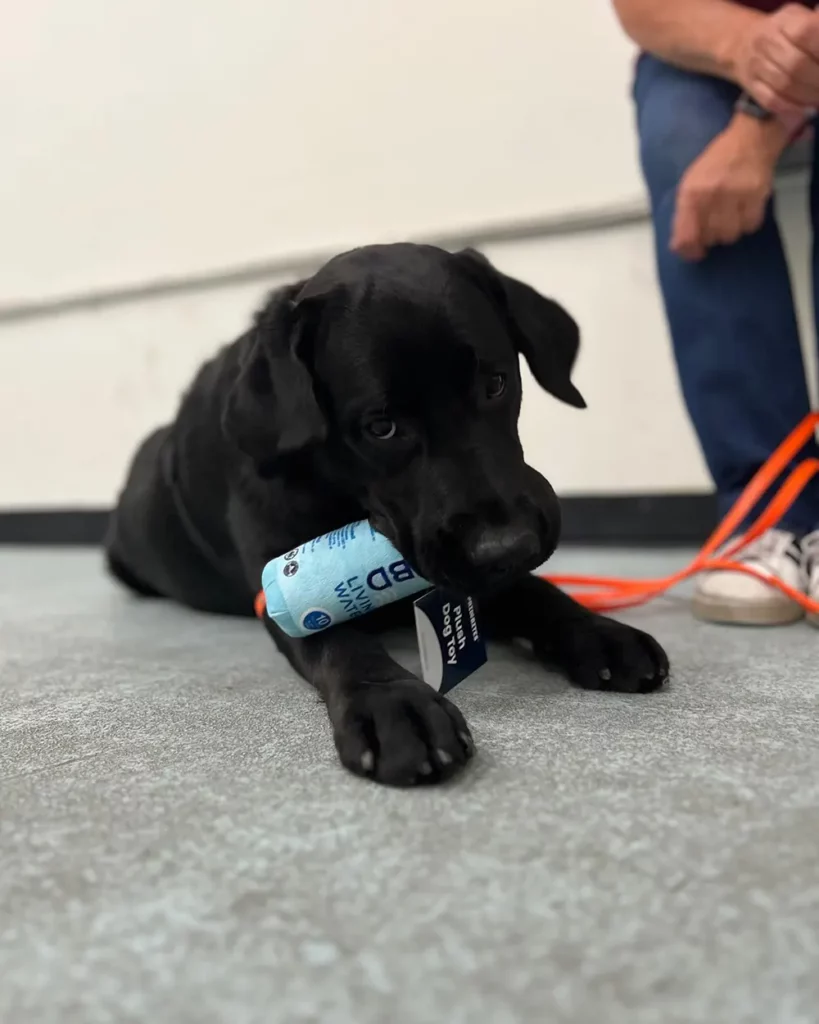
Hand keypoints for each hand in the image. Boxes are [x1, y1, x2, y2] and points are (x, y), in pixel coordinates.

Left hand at [670, 116, 782, 261]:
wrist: (748, 139)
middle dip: (711, 237)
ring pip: (730, 235)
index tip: (694, 253)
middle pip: (709, 237)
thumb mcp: (690, 184)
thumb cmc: (716, 164)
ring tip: (730, 217)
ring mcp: (735, 194)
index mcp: (690, 192)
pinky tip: (744, 211)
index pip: (686, 235)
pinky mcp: (757, 194)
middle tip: (714, 225)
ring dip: (729, 231)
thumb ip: (683, 214)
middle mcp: (711, 194)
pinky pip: (750, 225)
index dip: (689, 250)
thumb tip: (679, 246)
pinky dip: (747, 224)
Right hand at [735, 4, 818, 124]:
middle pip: (796, 64)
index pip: (806, 33)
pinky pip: (770, 100)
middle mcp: (766, 40)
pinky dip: (790, 107)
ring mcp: (755, 64)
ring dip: (806, 96)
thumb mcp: (800, 20)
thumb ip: (815, 33)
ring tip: (817, 100)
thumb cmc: (782, 34)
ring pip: (784, 85)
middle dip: (817, 80)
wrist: (743, 44)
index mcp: (785, 20)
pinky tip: (803, 110)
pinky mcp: (750, 85)